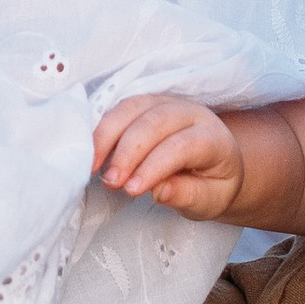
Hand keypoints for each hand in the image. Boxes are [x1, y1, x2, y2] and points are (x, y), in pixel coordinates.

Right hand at [91, 91, 245, 219]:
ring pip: (133, 108)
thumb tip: (159, 191)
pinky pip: (120, 108)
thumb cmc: (211, 185)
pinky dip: (103, 128)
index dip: (153, 166)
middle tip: (111, 181)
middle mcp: (190, 112)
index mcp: (213, 137)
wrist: (213, 164)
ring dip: (108, 136)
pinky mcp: (146, 103)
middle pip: (155, 122)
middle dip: (128, 152)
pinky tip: (91, 151)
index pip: (181, 146)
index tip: (131, 190)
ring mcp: (166, 103)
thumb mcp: (209, 200)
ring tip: (93, 167)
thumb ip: (187, 195)